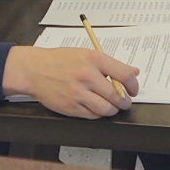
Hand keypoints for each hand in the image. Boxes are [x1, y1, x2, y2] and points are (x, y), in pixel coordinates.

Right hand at [2, 45, 138, 118]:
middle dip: (124, 102)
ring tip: (112, 106)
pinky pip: (92, 116)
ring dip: (113, 110)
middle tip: (125, 102)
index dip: (133, 85)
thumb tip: (133, 71)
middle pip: (117, 95)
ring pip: (106, 109)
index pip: (124, 74)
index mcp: (94, 59)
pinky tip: (97, 108)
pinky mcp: (70, 107)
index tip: (134, 89)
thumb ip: (111, 64)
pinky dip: (98, 114)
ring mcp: (78, 93)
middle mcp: (87, 76)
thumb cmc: (60, 60)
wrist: (35, 69)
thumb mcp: (87, 53)